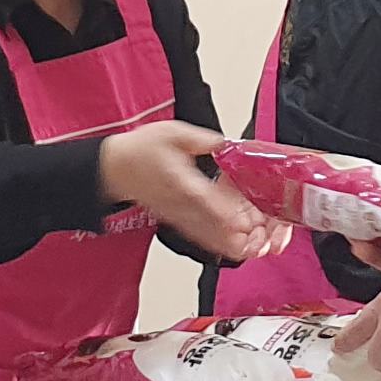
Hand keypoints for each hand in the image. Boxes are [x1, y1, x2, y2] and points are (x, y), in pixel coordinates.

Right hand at [99, 122, 289, 261]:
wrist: (114, 170)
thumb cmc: (139, 152)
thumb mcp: (172, 133)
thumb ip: (203, 140)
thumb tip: (226, 144)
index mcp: (179, 181)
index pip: (203, 200)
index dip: (225, 213)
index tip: (245, 222)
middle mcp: (180, 205)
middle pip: (214, 227)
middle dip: (242, 234)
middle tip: (266, 232)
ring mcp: (179, 217)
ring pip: (211, 238)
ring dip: (236, 242)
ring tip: (260, 240)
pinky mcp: (178, 222)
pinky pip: (203, 239)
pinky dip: (223, 244)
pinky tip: (241, 247)